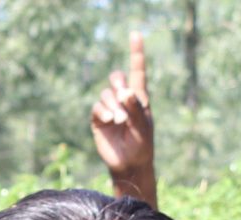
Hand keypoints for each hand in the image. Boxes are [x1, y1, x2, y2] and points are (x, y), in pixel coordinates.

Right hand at [90, 34, 155, 192]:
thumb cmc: (142, 144)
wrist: (128, 164)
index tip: (135, 33)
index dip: (136, 52)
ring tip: (119, 120)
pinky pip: (97, 107)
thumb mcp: (143, 125)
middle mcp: (123, 100)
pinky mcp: (98, 120)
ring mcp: (110, 109)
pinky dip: (103, 111)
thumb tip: (125, 91)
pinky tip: (109, 120)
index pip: (137, 70)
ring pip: (106, 94)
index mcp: (140, 97)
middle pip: (117, 78)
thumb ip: (135, 108)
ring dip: (113, 105)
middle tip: (123, 94)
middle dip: (118, 82)